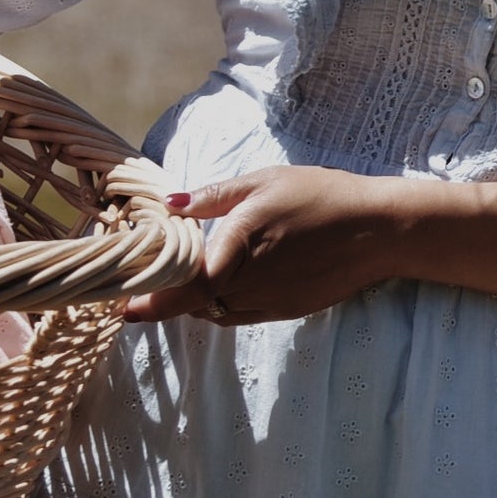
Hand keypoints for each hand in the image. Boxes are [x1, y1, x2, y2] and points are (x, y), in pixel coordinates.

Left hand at [123, 165, 404, 326]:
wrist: (377, 231)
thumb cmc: (321, 196)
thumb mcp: (265, 183)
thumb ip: (214, 197)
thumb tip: (170, 204)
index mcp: (237, 248)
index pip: (181, 284)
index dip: (148, 299)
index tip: (119, 306)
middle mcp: (248, 283)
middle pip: (191, 304)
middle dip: (161, 301)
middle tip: (134, 296)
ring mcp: (267, 302)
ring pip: (212, 312)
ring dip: (191, 302)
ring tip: (175, 284)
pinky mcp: (283, 311)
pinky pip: (237, 315)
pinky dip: (218, 305)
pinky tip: (219, 285)